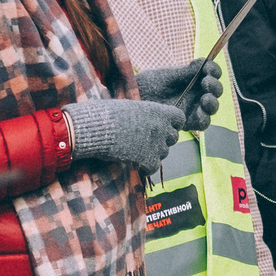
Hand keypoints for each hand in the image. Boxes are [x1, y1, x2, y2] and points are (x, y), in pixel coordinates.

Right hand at [64, 98, 183, 176]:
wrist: (96, 129)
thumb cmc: (106, 114)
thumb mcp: (129, 107)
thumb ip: (143, 114)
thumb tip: (143, 119)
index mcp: (157, 111)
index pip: (179, 118)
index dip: (172, 124)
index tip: (163, 126)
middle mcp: (161, 127)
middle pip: (173, 138)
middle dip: (163, 140)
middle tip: (147, 141)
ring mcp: (156, 144)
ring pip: (164, 153)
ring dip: (153, 154)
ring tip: (136, 151)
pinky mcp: (148, 159)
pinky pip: (154, 167)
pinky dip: (146, 168)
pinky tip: (135, 164)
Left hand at [137, 59, 221, 129]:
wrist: (130, 100)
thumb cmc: (146, 85)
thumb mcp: (165, 76)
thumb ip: (184, 72)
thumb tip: (203, 62)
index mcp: (192, 78)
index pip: (210, 73)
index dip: (213, 70)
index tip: (207, 68)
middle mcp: (196, 93)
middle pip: (215, 90)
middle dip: (215, 86)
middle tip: (206, 82)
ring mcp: (193, 108)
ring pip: (211, 107)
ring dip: (212, 102)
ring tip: (205, 98)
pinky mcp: (187, 122)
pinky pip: (202, 122)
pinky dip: (204, 117)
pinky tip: (199, 111)